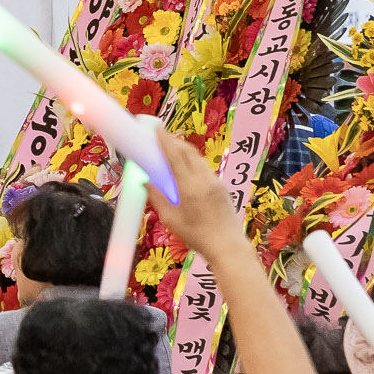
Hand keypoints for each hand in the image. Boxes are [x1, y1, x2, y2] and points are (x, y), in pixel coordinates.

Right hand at [141, 124, 239, 258]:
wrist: (227, 246)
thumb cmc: (196, 236)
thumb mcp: (170, 219)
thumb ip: (157, 198)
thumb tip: (146, 182)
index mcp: (189, 187)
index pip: (175, 157)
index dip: (165, 140)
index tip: (157, 128)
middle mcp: (204, 180)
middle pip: (188, 152)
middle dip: (175, 142)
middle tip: (162, 137)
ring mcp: (216, 182)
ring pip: (198, 160)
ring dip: (185, 152)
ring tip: (172, 151)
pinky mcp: (222, 187)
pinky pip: (205, 169)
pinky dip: (193, 163)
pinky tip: (186, 170)